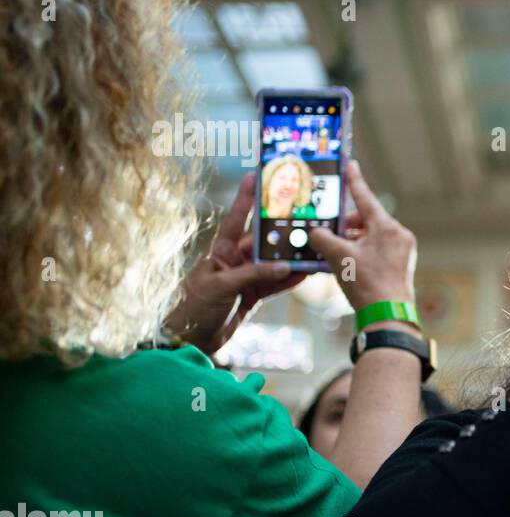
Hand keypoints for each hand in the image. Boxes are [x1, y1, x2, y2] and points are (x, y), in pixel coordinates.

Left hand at [165, 173, 306, 354]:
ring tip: (312, 248)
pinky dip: (290, 279)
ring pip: (273, 263)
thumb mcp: (223, 287)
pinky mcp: (251, 296)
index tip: (256, 176)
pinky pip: (275, 284)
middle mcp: (234, 261)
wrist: (190, 340)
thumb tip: (284, 265)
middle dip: (282, 232)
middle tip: (302, 217)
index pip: (236, 219)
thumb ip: (254, 274)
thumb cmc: (195, 308)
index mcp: (220, 251)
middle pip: (263, 241)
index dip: (246, 198)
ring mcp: (244, 278)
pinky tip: (305, 272)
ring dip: (291, 258)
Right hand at [308, 161, 416, 311]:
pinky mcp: (400, 265)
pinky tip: (344, 264)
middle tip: (327, 232)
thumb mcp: (338, 257)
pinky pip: (376, 251)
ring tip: (332, 253)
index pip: (365, 198)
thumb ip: (322, 238)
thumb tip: (315, 233)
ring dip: (350, 242)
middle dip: (345, 226)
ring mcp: (402, 251)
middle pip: (366, 221)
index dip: (354, 181)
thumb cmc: (366, 285)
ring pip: (370, 237)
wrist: (387, 316)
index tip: (350, 165)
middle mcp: (398, 236)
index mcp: (387, 227)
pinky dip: (360, 253)